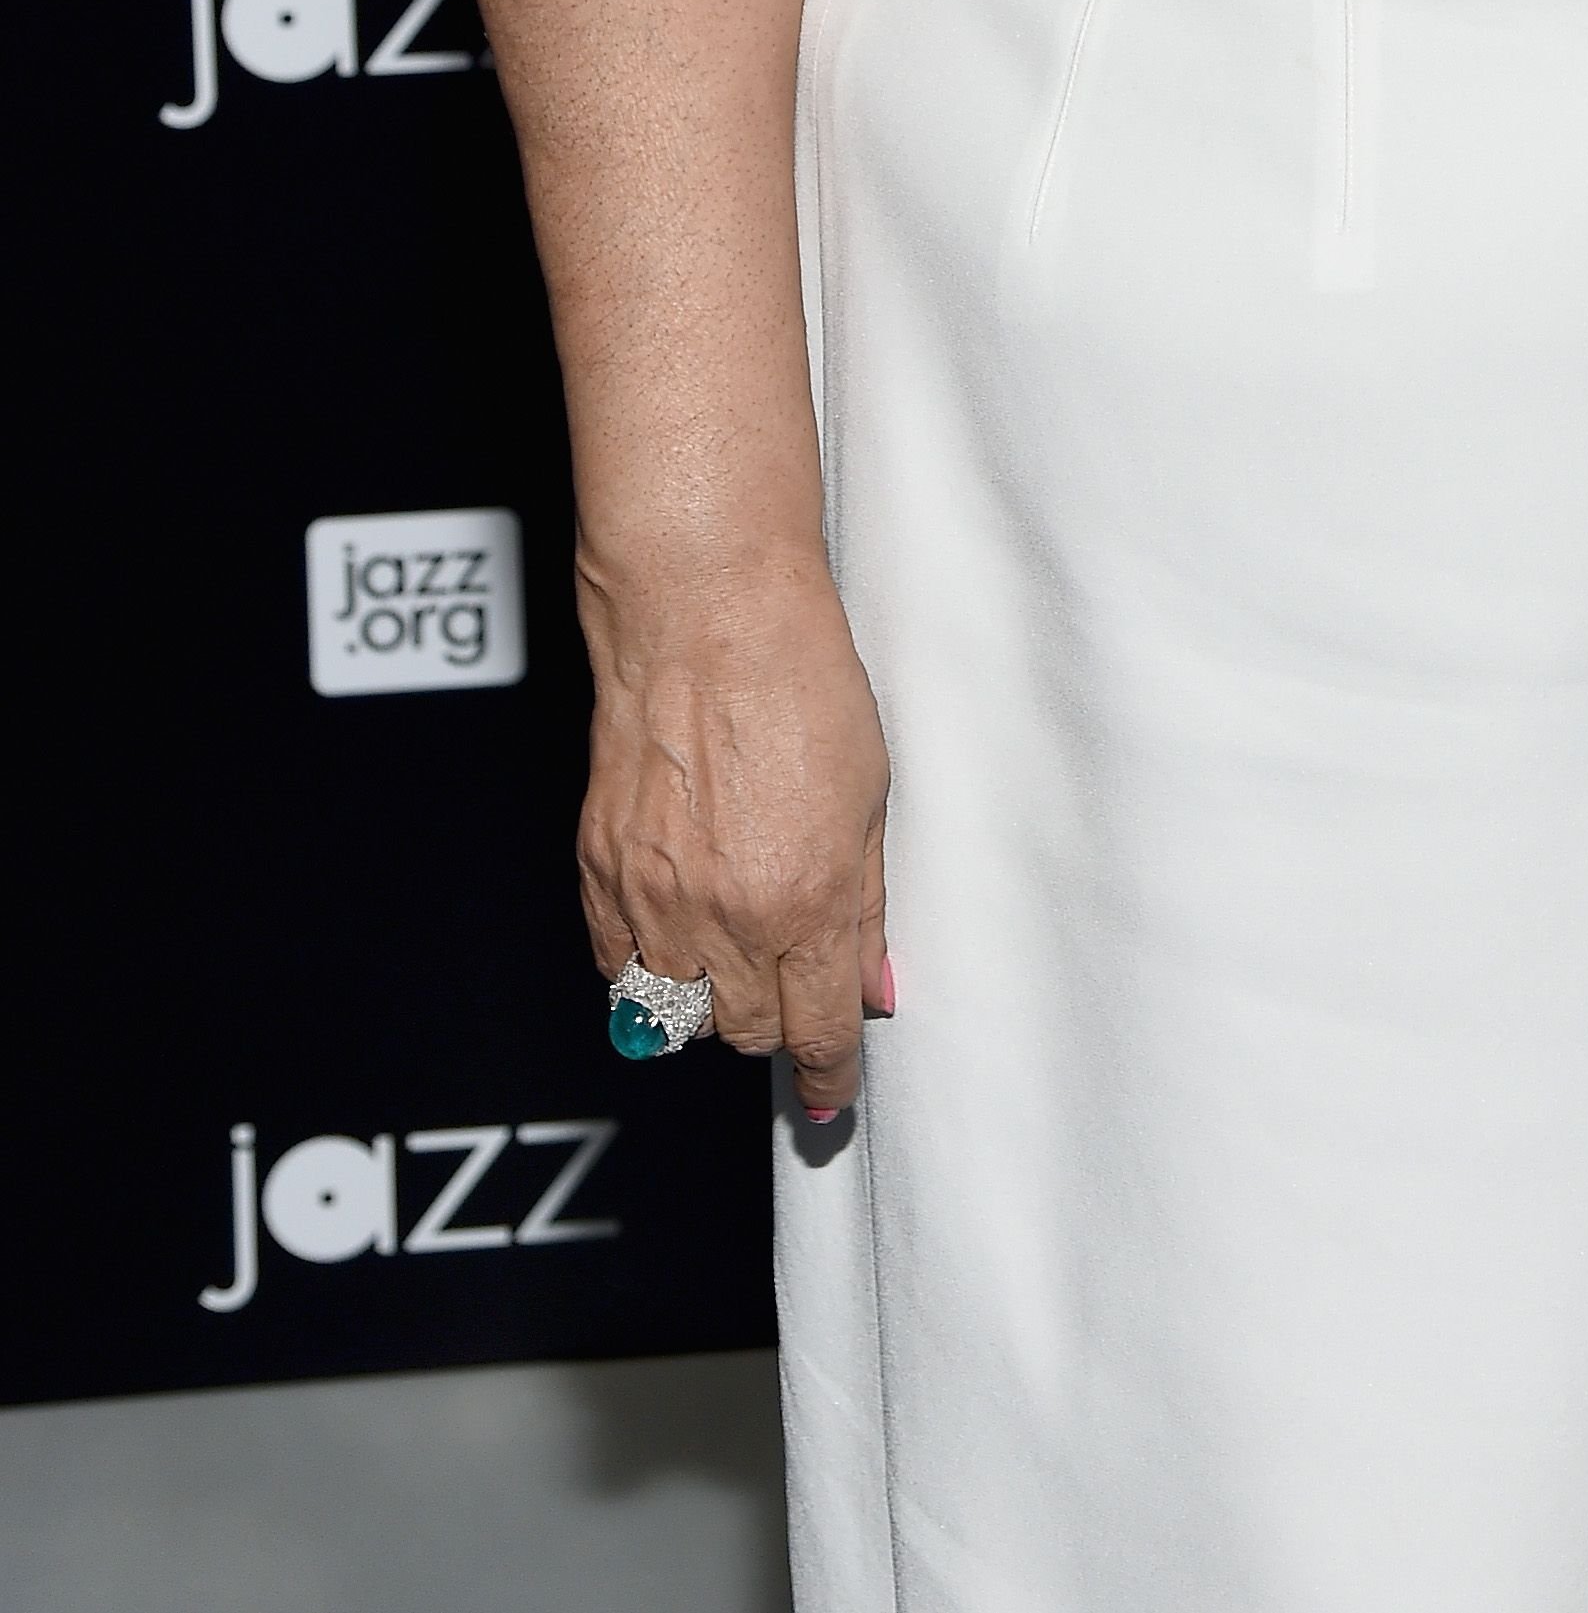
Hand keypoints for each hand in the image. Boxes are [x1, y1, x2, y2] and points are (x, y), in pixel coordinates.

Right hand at [575, 557, 891, 1121]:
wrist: (705, 612)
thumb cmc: (799, 681)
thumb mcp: (869, 799)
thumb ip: (865, 909)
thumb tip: (871, 991)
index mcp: (805, 902)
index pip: (814, 1032)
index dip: (826, 1076)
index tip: (828, 1094)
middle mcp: (724, 916)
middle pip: (744, 1032)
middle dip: (773, 1018)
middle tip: (788, 978)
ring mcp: (652, 897)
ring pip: (673, 1013)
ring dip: (706, 996)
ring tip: (732, 940)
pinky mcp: (597, 868)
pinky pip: (614, 964)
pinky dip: (643, 964)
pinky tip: (672, 924)